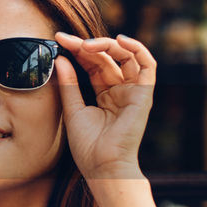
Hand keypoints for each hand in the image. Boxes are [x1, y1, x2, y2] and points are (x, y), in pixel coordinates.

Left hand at [53, 32, 154, 180]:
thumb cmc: (88, 146)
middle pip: (106, 58)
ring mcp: (133, 91)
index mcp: (105, 94)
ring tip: (86, 44)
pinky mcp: (144, 94)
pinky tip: (120, 40)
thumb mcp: (73, 110)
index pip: (93, 64)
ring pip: (126, 56)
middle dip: (86, 45)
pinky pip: (148, 65)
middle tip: (65, 39)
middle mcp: (120, 90)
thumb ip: (68, 84)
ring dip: (107, 44)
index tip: (59, 40)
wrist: (103, 166)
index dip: (77, 50)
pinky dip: (137, 48)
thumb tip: (60, 58)